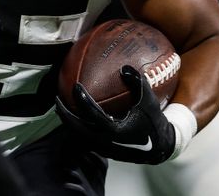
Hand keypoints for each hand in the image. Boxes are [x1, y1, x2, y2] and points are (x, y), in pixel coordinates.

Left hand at [55, 65, 175, 163]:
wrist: (161, 147)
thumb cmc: (154, 122)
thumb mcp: (149, 101)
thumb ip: (138, 83)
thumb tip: (124, 67)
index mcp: (117, 131)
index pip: (93, 114)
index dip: (82, 100)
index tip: (76, 86)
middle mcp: (107, 142)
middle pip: (78, 128)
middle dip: (65, 114)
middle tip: (57, 99)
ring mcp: (104, 148)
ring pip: (79, 135)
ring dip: (69, 121)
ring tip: (61, 107)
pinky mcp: (104, 151)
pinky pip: (85, 137)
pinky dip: (77, 126)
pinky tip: (74, 115)